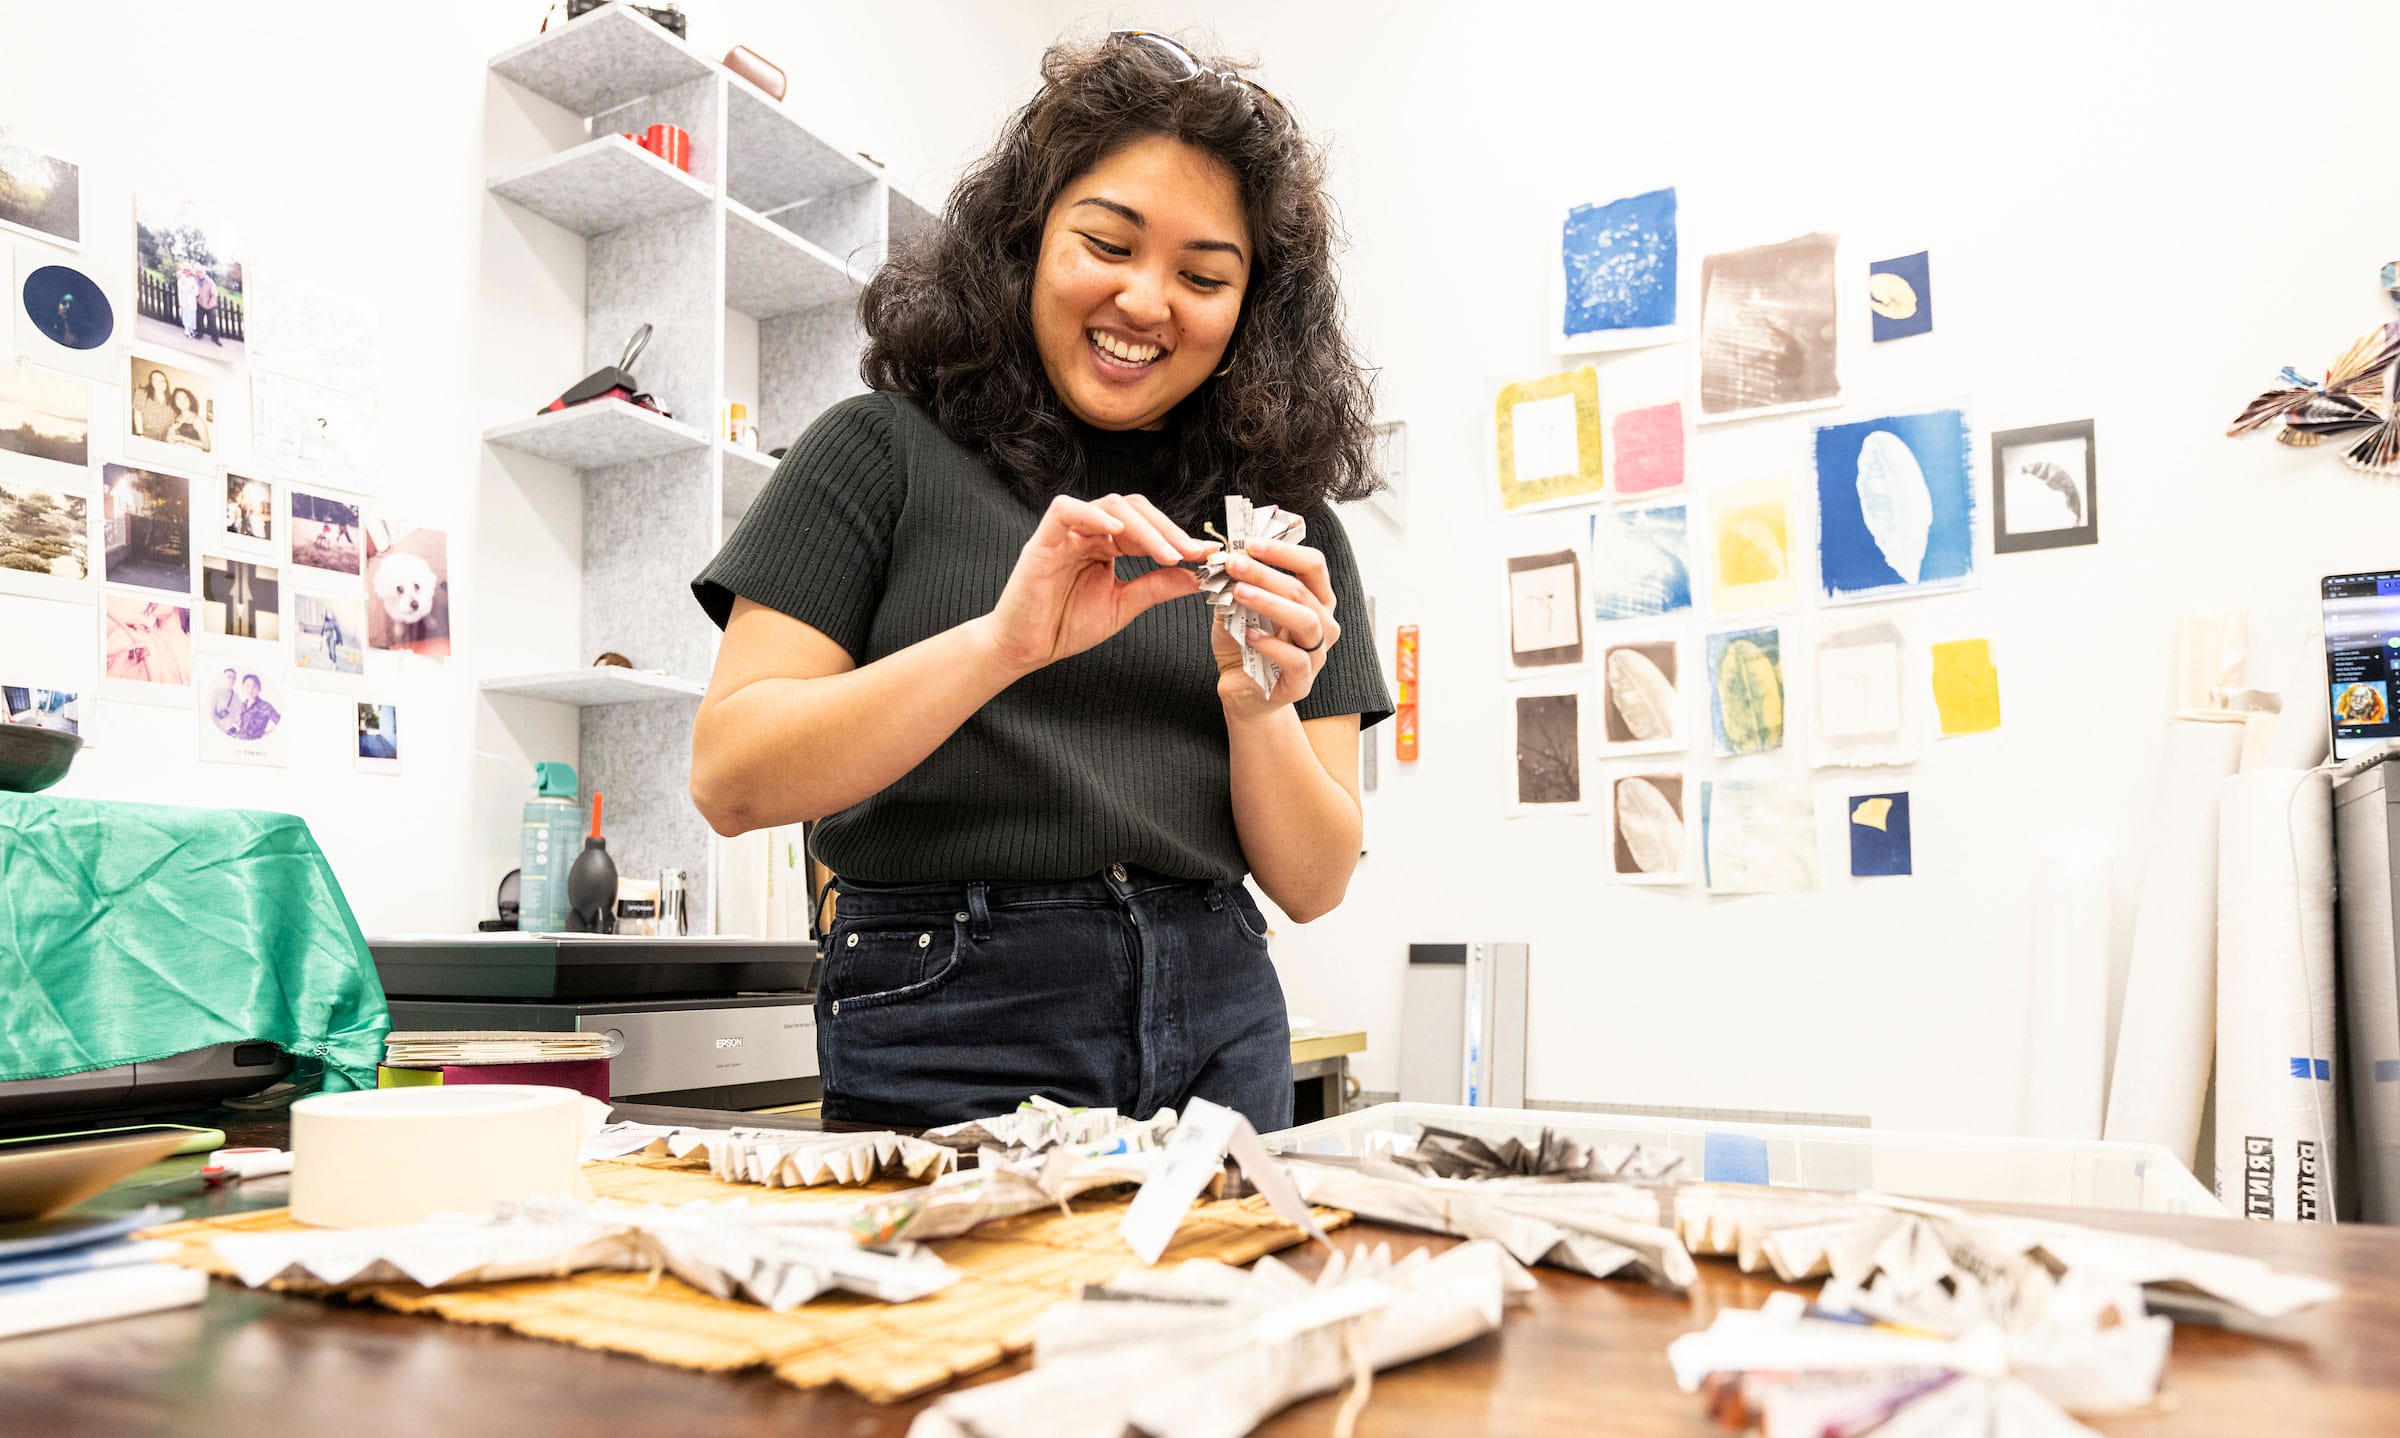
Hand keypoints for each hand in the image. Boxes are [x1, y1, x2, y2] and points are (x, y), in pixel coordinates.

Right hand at [982, 492, 1211, 673]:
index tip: (1206, 555)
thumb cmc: (1066, 625)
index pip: (1148, 527)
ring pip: (1109, 506)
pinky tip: (1118, 534)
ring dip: (1144, 527)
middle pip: (1134, 509)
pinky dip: (1094, 516)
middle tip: (1191, 553)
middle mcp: (1090, 533)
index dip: (1177, 537)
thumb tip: (1197, 574)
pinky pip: (1066, 510)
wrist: (1028, 649)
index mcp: (1108, 545)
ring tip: (1166, 553)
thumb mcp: (1124, 605)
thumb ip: (1157, 587)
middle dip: (1167, 529)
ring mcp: (1067, 533)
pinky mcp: (1043, 540)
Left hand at [1211, 534, 1340, 719]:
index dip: (1284, 550)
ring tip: (1238, 592)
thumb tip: (1227, 555)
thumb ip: (1238, 583)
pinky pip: (1296, 659)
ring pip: (1306, 621)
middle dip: (1266, 572)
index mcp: (1314, 599)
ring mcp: (1316, 654)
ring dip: (1269, 602)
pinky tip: (1249, 635)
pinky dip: (1271, 644)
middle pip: (1304, 590)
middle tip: (1234, 564)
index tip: (1250, 543)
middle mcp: (1322, 624)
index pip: (1313, 565)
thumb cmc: (1245, 645)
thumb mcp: (1238, 607)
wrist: (1241, 689)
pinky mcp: (1302, 682)